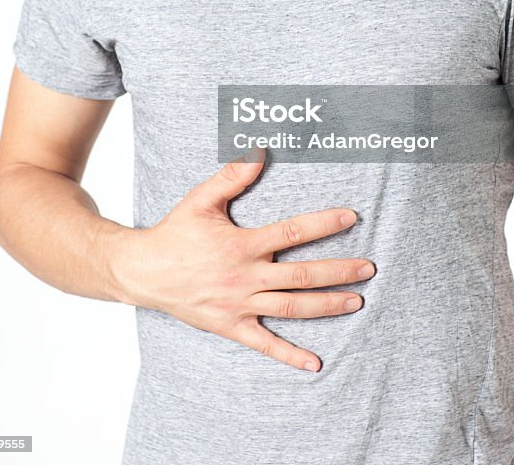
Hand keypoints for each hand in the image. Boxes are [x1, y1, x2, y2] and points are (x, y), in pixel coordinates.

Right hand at [117, 148, 375, 371]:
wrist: (144, 271)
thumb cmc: (175, 232)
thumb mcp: (201, 199)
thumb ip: (232, 176)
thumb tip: (259, 151)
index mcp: (242, 245)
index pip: (292, 233)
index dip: (323, 224)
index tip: (351, 218)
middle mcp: (245, 277)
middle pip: (302, 276)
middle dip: (339, 271)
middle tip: (369, 269)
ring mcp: (240, 306)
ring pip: (292, 309)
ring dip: (327, 305)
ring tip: (357, 302)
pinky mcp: (231, 327)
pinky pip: (265, 345)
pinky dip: (290, 356)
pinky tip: (315, 363)